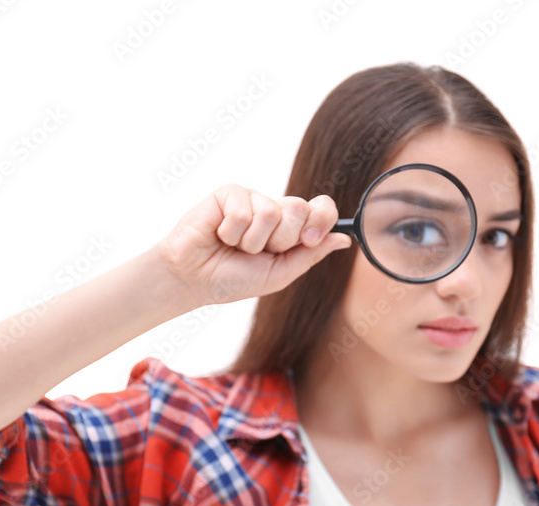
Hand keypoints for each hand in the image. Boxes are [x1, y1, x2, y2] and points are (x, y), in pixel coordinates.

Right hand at [153, 184, 352, 305]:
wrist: (193, 279)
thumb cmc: (232, 279)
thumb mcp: (279, 274)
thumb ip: (311, 255)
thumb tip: (345, 239)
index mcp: (290, 228)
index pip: (321, 209)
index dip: (322, 219)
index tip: (311, 238)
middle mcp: (274, 209)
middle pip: (301, 208)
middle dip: (281, 239)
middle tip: (258, 251)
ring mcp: (253, 198)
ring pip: (272, 211)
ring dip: (252, 240)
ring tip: (234, 246)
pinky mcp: (230, 193)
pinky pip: (244, 210)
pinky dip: (231, 232)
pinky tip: (219, 235)